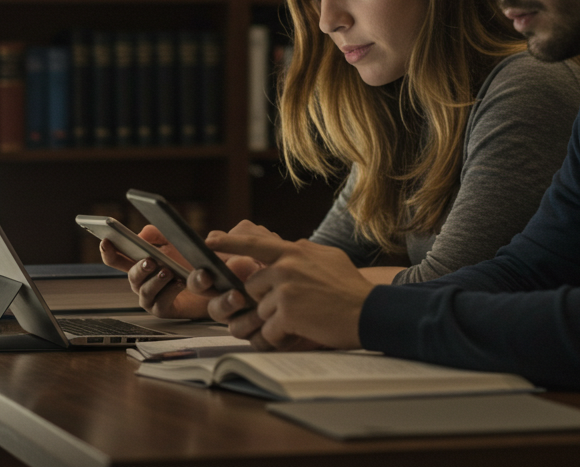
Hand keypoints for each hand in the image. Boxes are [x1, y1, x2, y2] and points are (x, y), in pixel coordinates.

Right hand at [98, 226, 207, 318]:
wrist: (208, 283)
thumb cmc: (187, 261)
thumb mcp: (172, 241)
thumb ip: (155, 234)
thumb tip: (141, 235)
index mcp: (137, 263)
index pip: (115, 258)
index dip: (108, 251)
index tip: (106, 241)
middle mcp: (140, 281)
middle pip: (131, 275)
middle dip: (139, 268)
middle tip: (150, 261)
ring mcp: (149, 297)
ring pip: (145, 290)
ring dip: (156, 280)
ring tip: (168, 272)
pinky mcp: (161, 309)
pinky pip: (160, 303)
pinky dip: (170, 291)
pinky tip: (180, 283)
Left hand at [204, 231, 374, 350]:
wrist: (371, 311)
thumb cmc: (351, 288)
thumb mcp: (328, 257)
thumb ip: (303, 252)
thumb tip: (290, 247)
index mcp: (293, 251)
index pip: (254, 244)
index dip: (229, 243)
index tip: (208, 241)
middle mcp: (285, 266)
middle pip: (252, 287)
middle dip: (266, 302)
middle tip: (293, 308)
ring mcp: (284, 289)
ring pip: (261, 311)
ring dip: (276, 322)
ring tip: (303, 321)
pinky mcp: (286, 313)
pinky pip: (269, 330)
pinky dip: (279, 338)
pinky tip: (299, 333)